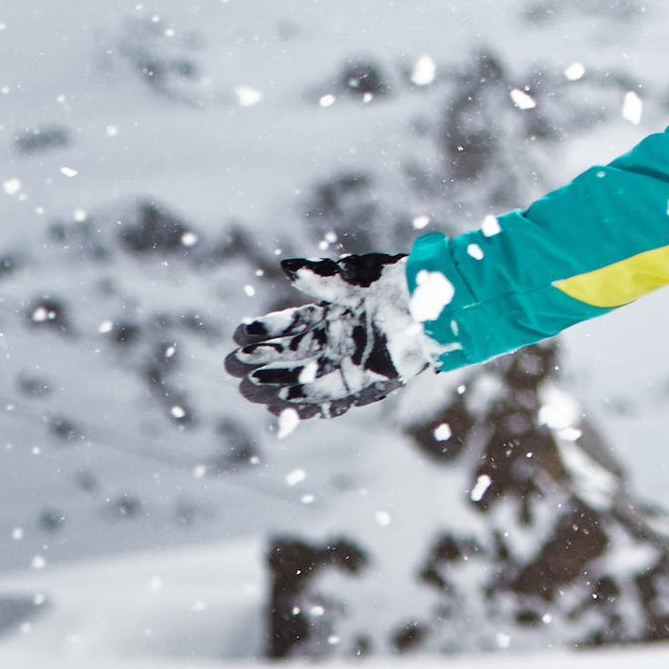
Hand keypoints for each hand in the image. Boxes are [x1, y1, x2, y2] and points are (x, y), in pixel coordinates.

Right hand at [224, 251, 430, 423]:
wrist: (437, 301)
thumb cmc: (397, 281)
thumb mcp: (354, 276)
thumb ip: (320, 276)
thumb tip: (284, 266)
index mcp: (333, 313)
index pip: (290, 323)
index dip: (264, 329)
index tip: (237, 333)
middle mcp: (338, 340)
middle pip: (291, 353)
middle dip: (261, 359)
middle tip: (231, 364)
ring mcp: (351, 362)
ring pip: (304, 376)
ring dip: (275, 382)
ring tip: (247, 386)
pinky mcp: (368, 381)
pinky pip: (331, 394)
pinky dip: (306, 399)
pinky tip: (282, 402)